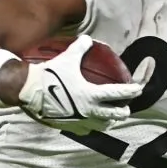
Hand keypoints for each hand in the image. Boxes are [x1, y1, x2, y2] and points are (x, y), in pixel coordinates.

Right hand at [18, 35, 144, 133]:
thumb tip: (87, 38)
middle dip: (124, 110)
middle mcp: (90, 110)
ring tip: (111, 115)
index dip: (132, 91)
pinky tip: (90, 119)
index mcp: (92, 94)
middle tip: (125, 105)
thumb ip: (80, 48)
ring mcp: (80, 121)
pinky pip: (87, 129)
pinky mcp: (70, 127)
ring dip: (110, 120)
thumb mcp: (67, 58)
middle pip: (117, 115)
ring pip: (104, 125)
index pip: (119, 94)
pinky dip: (92, 124)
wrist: (27, 91)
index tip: (139, 89)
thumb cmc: (49, 74)